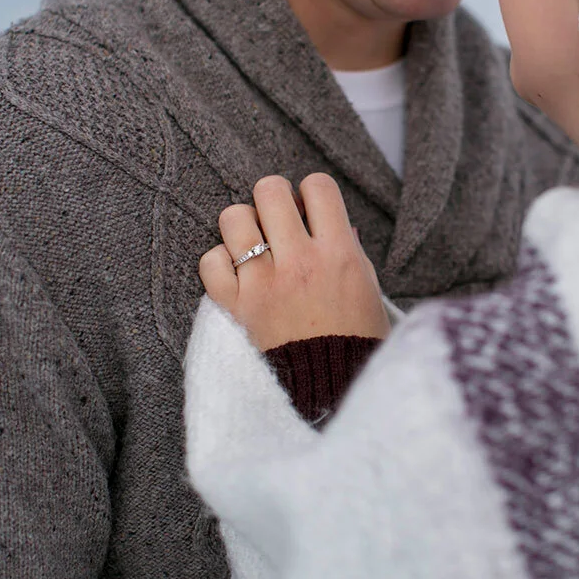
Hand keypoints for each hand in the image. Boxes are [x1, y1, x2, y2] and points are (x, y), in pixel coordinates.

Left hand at [199, 173, 390, 350]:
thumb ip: (350, 252)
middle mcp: (299, 262)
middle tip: (278, 221)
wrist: (328, 391)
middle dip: (274, 199)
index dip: (311, 193)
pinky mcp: (235, 306)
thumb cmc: (355, 341)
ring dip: (243, 225)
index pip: (318, 186)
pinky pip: (210, 261)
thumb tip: (336, 223)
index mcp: (339, 254)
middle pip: (270, 190)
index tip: (310, 211)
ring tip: (254, 244)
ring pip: (233, 217)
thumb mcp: (368, 291)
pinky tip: (237, 274)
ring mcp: (263, 283)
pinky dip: (220, 263)